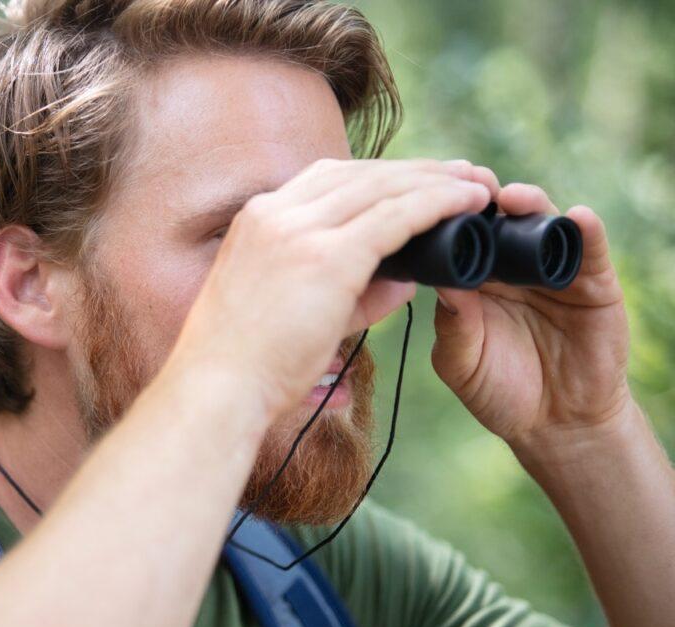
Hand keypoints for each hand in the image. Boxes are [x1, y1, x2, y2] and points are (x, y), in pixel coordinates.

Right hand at [168, 158, 497, 419]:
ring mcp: (297, 231)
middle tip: (462, 173)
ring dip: (436, 180)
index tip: (416, 182)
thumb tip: (408, 281)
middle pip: (359, 173)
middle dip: (416, 170)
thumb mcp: (292, 311)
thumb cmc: (247, 363)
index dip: (380, 176)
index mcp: (259, 219)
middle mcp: (276, 213)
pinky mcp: (326, 258)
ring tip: (477, 184)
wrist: (216, 388)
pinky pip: (394, 217)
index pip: (328, 178)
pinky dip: (436, 204)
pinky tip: (467, 202)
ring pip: (382, 186)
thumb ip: (352, 291)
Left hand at [432, 182, 631, 462]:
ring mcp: (551, 270)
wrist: (555, 426)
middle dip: (483, 197)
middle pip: (495, 218)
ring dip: (529, 204)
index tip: (429, 196)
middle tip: (469, 185)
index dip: (444, 215)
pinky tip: (576, 218)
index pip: (455, 236)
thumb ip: (453, 325)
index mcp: (470, 280)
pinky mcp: (593, 283)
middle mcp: (509, 267)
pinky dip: (584, 230)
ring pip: (540, 223)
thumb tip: (442, 282)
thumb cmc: (498, 393)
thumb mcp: (461, 362)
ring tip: (513, 199)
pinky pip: (589, 249)